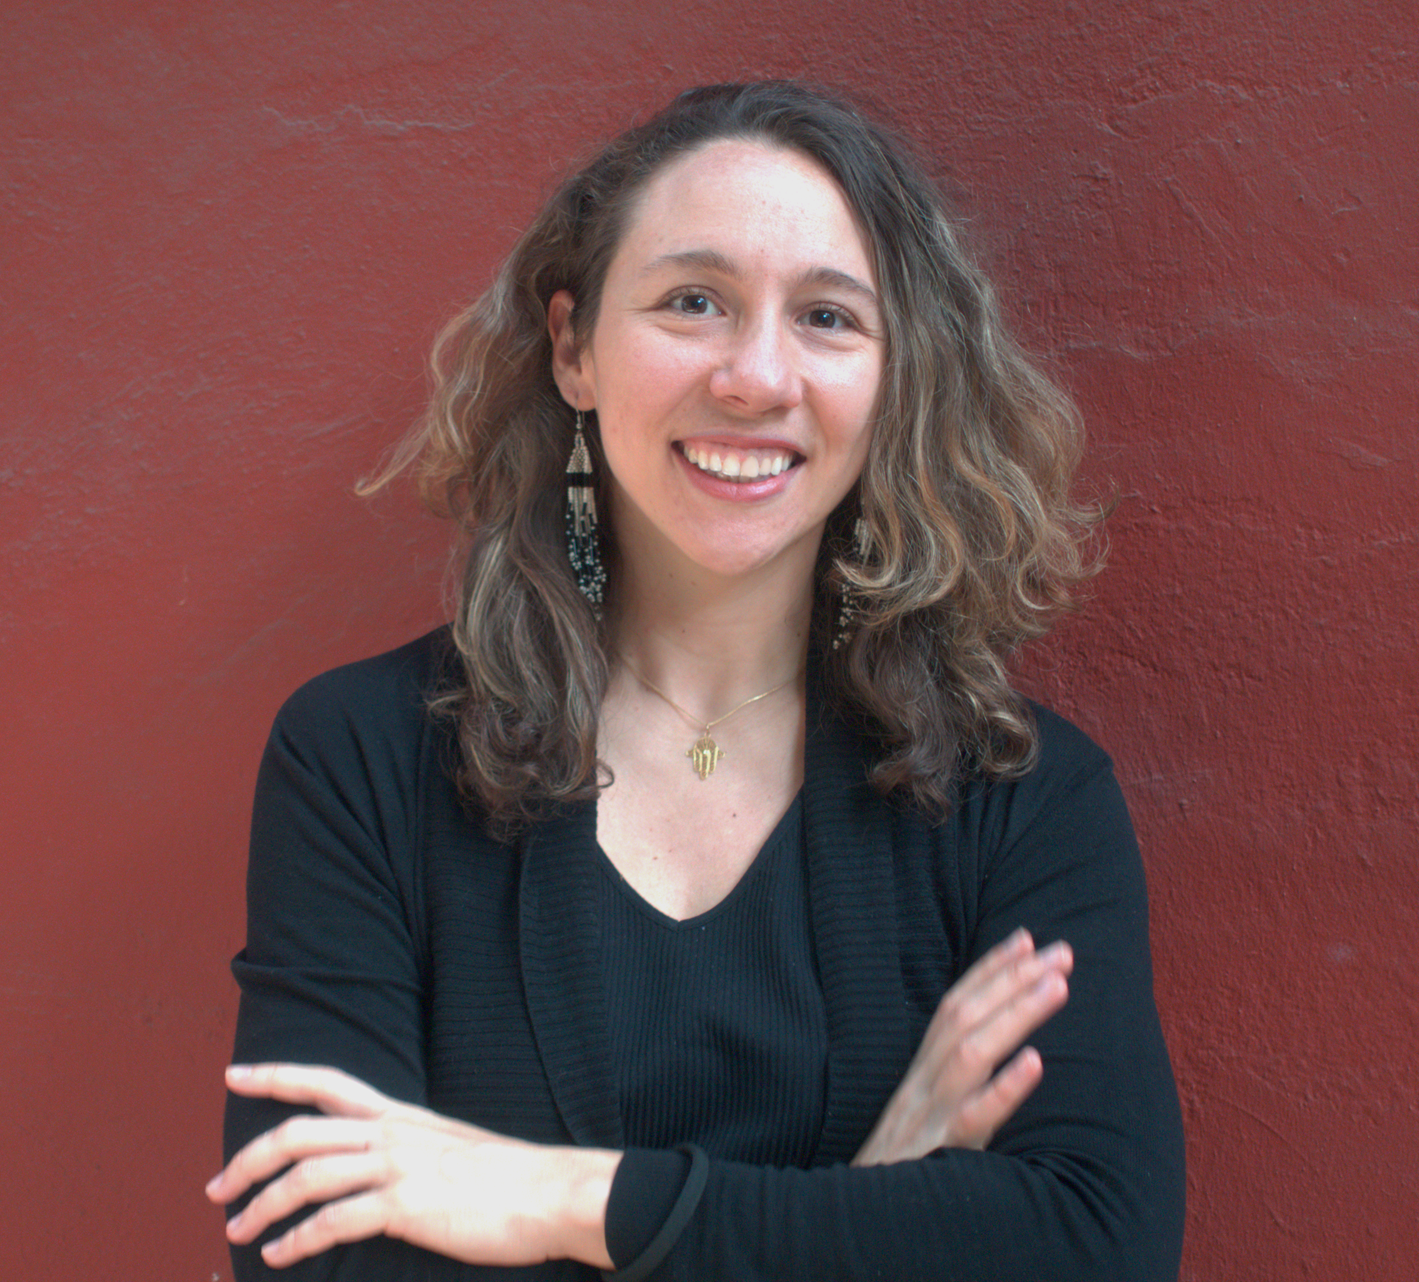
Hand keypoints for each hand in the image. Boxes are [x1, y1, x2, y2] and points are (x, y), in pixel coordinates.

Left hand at [207, 1064, 617, 1269]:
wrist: (548, 1191)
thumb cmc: (504, 1175)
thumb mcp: (448, 1144)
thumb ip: (407, 1146)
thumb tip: (375, 1164)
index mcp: (399, 1114)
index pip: (326, 1083)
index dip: (277, 1076)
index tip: (234, 1075)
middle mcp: (391, 1132)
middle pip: (299, 1133)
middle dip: (248, 1159)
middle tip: (216, 1188)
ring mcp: (398, 1167)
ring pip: (306, 1176)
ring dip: (262, 1204)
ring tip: (238, 1228)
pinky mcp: (406, 1206)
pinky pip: (334, 1220)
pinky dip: (298, 1239)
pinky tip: (280, 1255)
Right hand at [852, 928, 1070, 1165]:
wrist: (843, 1229)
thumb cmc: (894, 1178)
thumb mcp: (915, 1125)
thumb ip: (945, 1091)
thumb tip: (989, 1058)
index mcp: (917, 1077)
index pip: (953, 1007)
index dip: (988, 970)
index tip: (1025, 938)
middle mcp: (920, 1088)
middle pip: (963, 1017)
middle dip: (1014, 978)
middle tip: (1062, 950)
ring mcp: (926, 1120)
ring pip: (969, 1054)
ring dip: (1015, 1014)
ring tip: (1058, 986)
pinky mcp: (936, 1159)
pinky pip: (970, 1120)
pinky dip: (1002, 1090)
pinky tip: (1035, 1063)